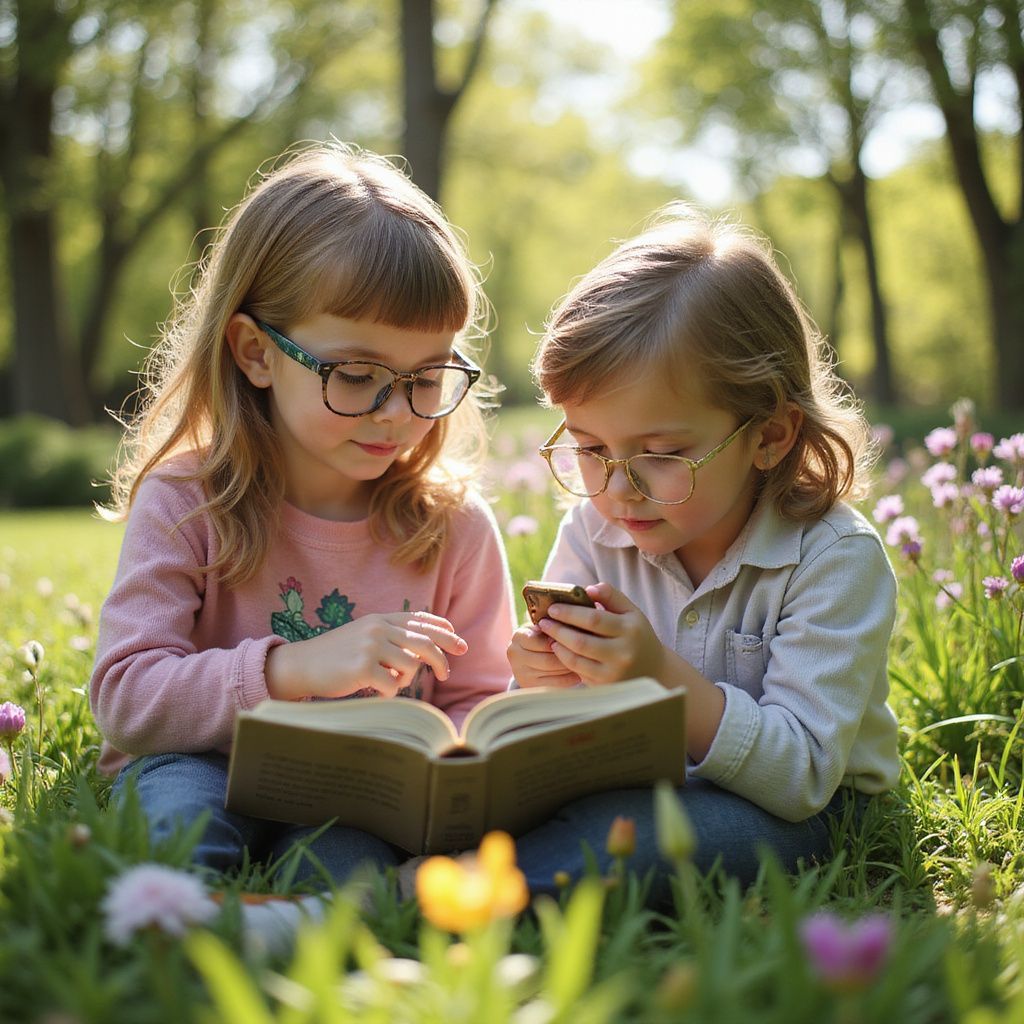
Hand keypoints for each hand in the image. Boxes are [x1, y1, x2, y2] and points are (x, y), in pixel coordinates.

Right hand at [266, 611, 467, 700]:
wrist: (302, 665)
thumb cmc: (337, 656)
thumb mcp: (365, 637)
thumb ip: (392, 638)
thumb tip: (426, 652)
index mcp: (380, 619)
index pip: (420, 620)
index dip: (443, 630)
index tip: (458, 641)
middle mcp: (378, 628)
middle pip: (424, 642)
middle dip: (441, 658)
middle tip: (446, 673)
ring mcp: (370, 646)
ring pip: (410, 666)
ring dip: (403, 680)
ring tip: (386, 682)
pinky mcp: (363, 667)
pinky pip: (393, 685)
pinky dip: (388, 692)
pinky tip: (374, 690)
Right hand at [507, 624, 581, 687]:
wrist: (528, 658)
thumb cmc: (542, 638)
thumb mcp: (543, 628)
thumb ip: (553, 625)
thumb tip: (571, 624)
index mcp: (518, 636)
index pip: (541, 641)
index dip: (560, 640)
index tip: (576, 639)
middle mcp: (515, 654)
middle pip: (548, 659)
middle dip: (568, 656)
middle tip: (585, 654)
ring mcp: (521, 672)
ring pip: (553, 671)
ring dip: (570, 667)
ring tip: (585, 662)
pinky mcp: (529, 685)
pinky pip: (554, 683)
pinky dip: (569, 678)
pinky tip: (579, 674)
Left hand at [535, 583, 669, 685]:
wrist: (653, 669)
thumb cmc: (637, 635)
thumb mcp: (631, 612)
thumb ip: (611, 596)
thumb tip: (587, 588)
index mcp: (630, 629)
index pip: (594, 619)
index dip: (570, 613)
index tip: (553, 607)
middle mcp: (622, 653)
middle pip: (581, 641)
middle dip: (558, 630)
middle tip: (543, 621)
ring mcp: (614, 672)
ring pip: (577, 659)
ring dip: (558, 645)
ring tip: (548, 634)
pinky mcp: (606, 686)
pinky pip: (579, 672)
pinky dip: (565, 659)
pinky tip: (558, 649)